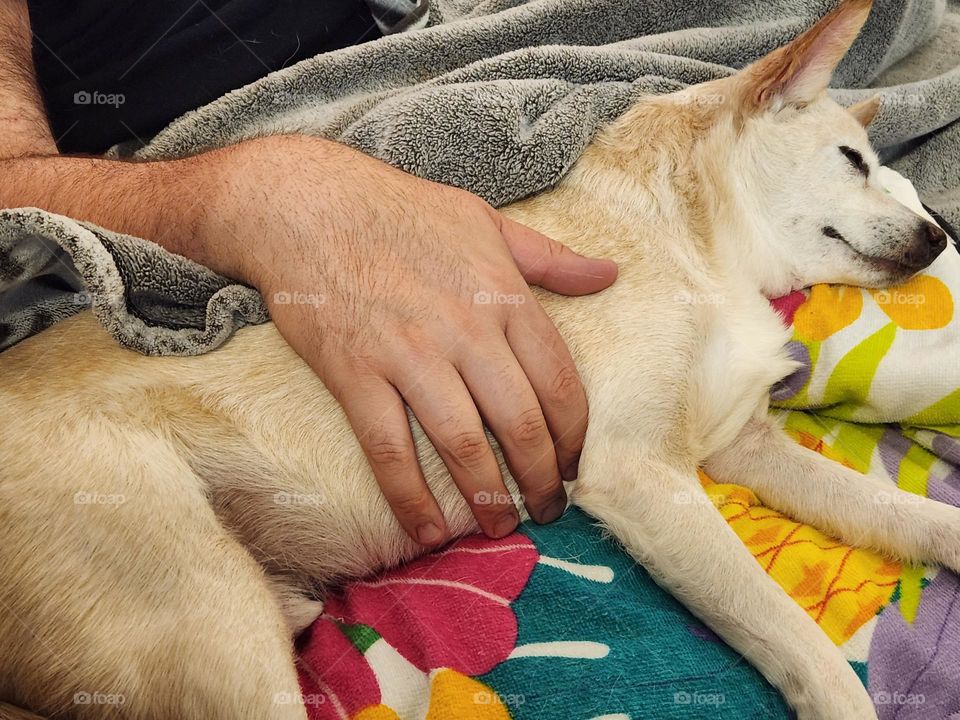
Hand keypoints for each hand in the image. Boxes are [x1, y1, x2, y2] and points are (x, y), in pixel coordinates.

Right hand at [209, 136, 617, 545]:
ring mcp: (409, 353)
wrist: (307, 204)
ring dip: (487, 500)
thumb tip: (609, 273)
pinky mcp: (355, 372)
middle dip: (541, 481)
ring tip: (500, 529)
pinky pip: (389, 450)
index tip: (574, 466)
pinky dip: (410, 499)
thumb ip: (550, 258)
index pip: (560, 382)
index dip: (574, 436)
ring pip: (463, 445)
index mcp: (504, 296)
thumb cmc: (401, 211)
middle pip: (521, 424)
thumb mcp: (485, 221)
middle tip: (546, 512)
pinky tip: (427, 531)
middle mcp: (466, 330)